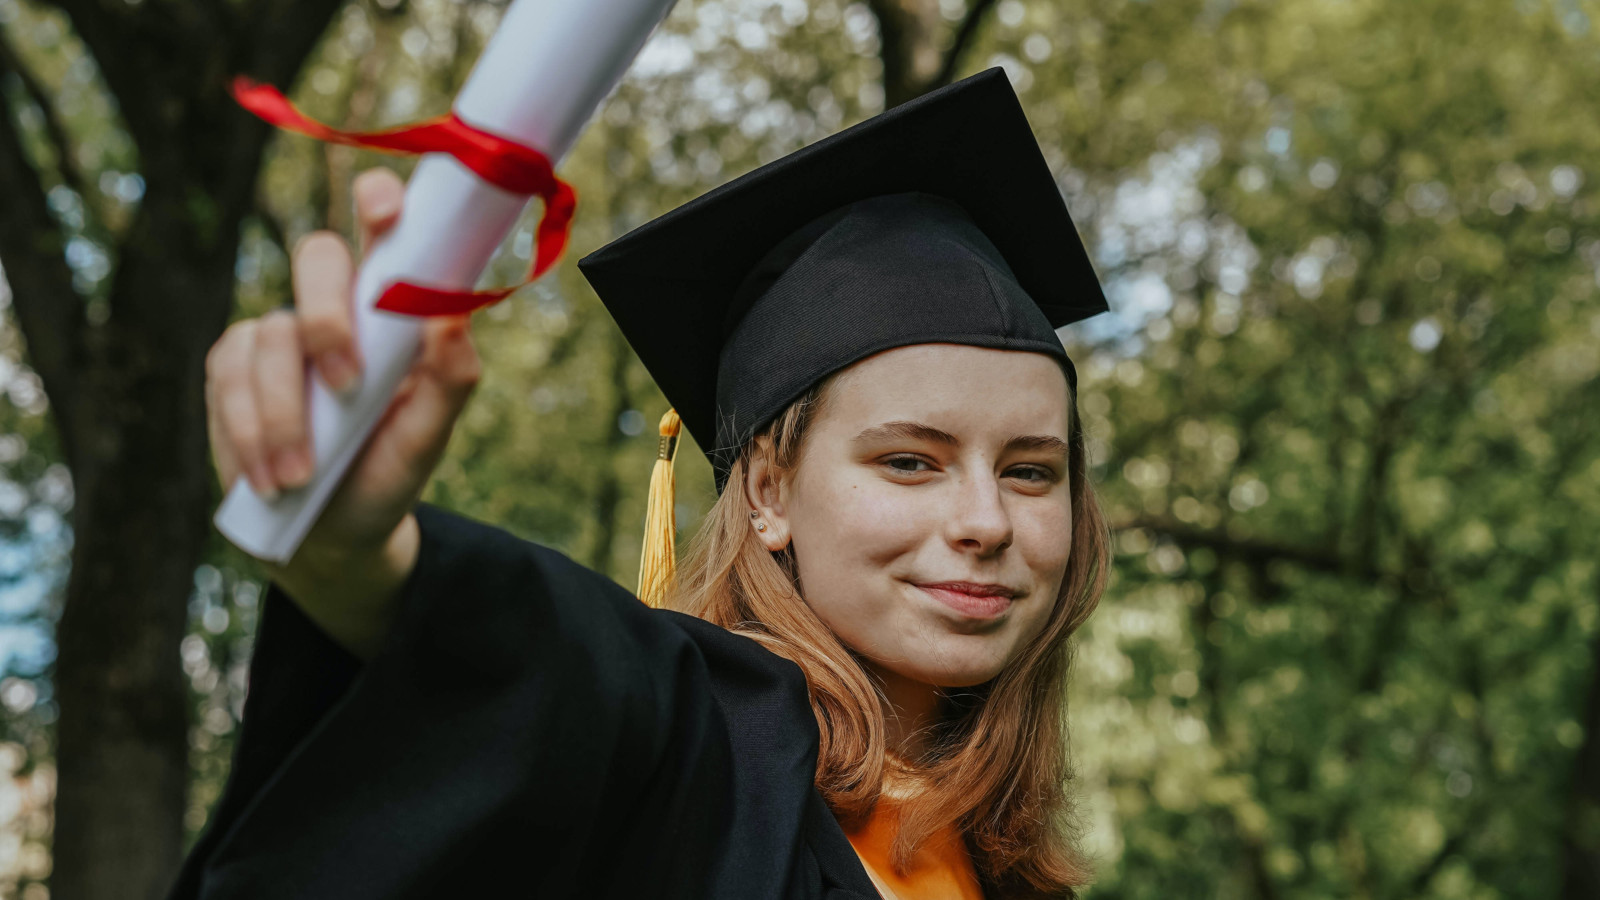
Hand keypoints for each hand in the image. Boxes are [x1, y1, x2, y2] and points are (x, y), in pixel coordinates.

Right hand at [204, 168, 481, 654]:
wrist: (329, 536)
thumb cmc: (387, 474)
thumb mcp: (428, 438)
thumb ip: (450, 379)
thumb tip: (454, 317)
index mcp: (391, 310)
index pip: (386, 232)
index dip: (382, 202)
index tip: (383, 209)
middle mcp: (335, 307)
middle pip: (318, 257)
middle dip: (328, 316)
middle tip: (347, 384)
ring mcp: (279, 332)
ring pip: (271, 333)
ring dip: (286, 413)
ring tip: (302, 475)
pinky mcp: (231, 366)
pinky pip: (230, 375)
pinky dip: (251, 430)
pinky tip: (273, 476)